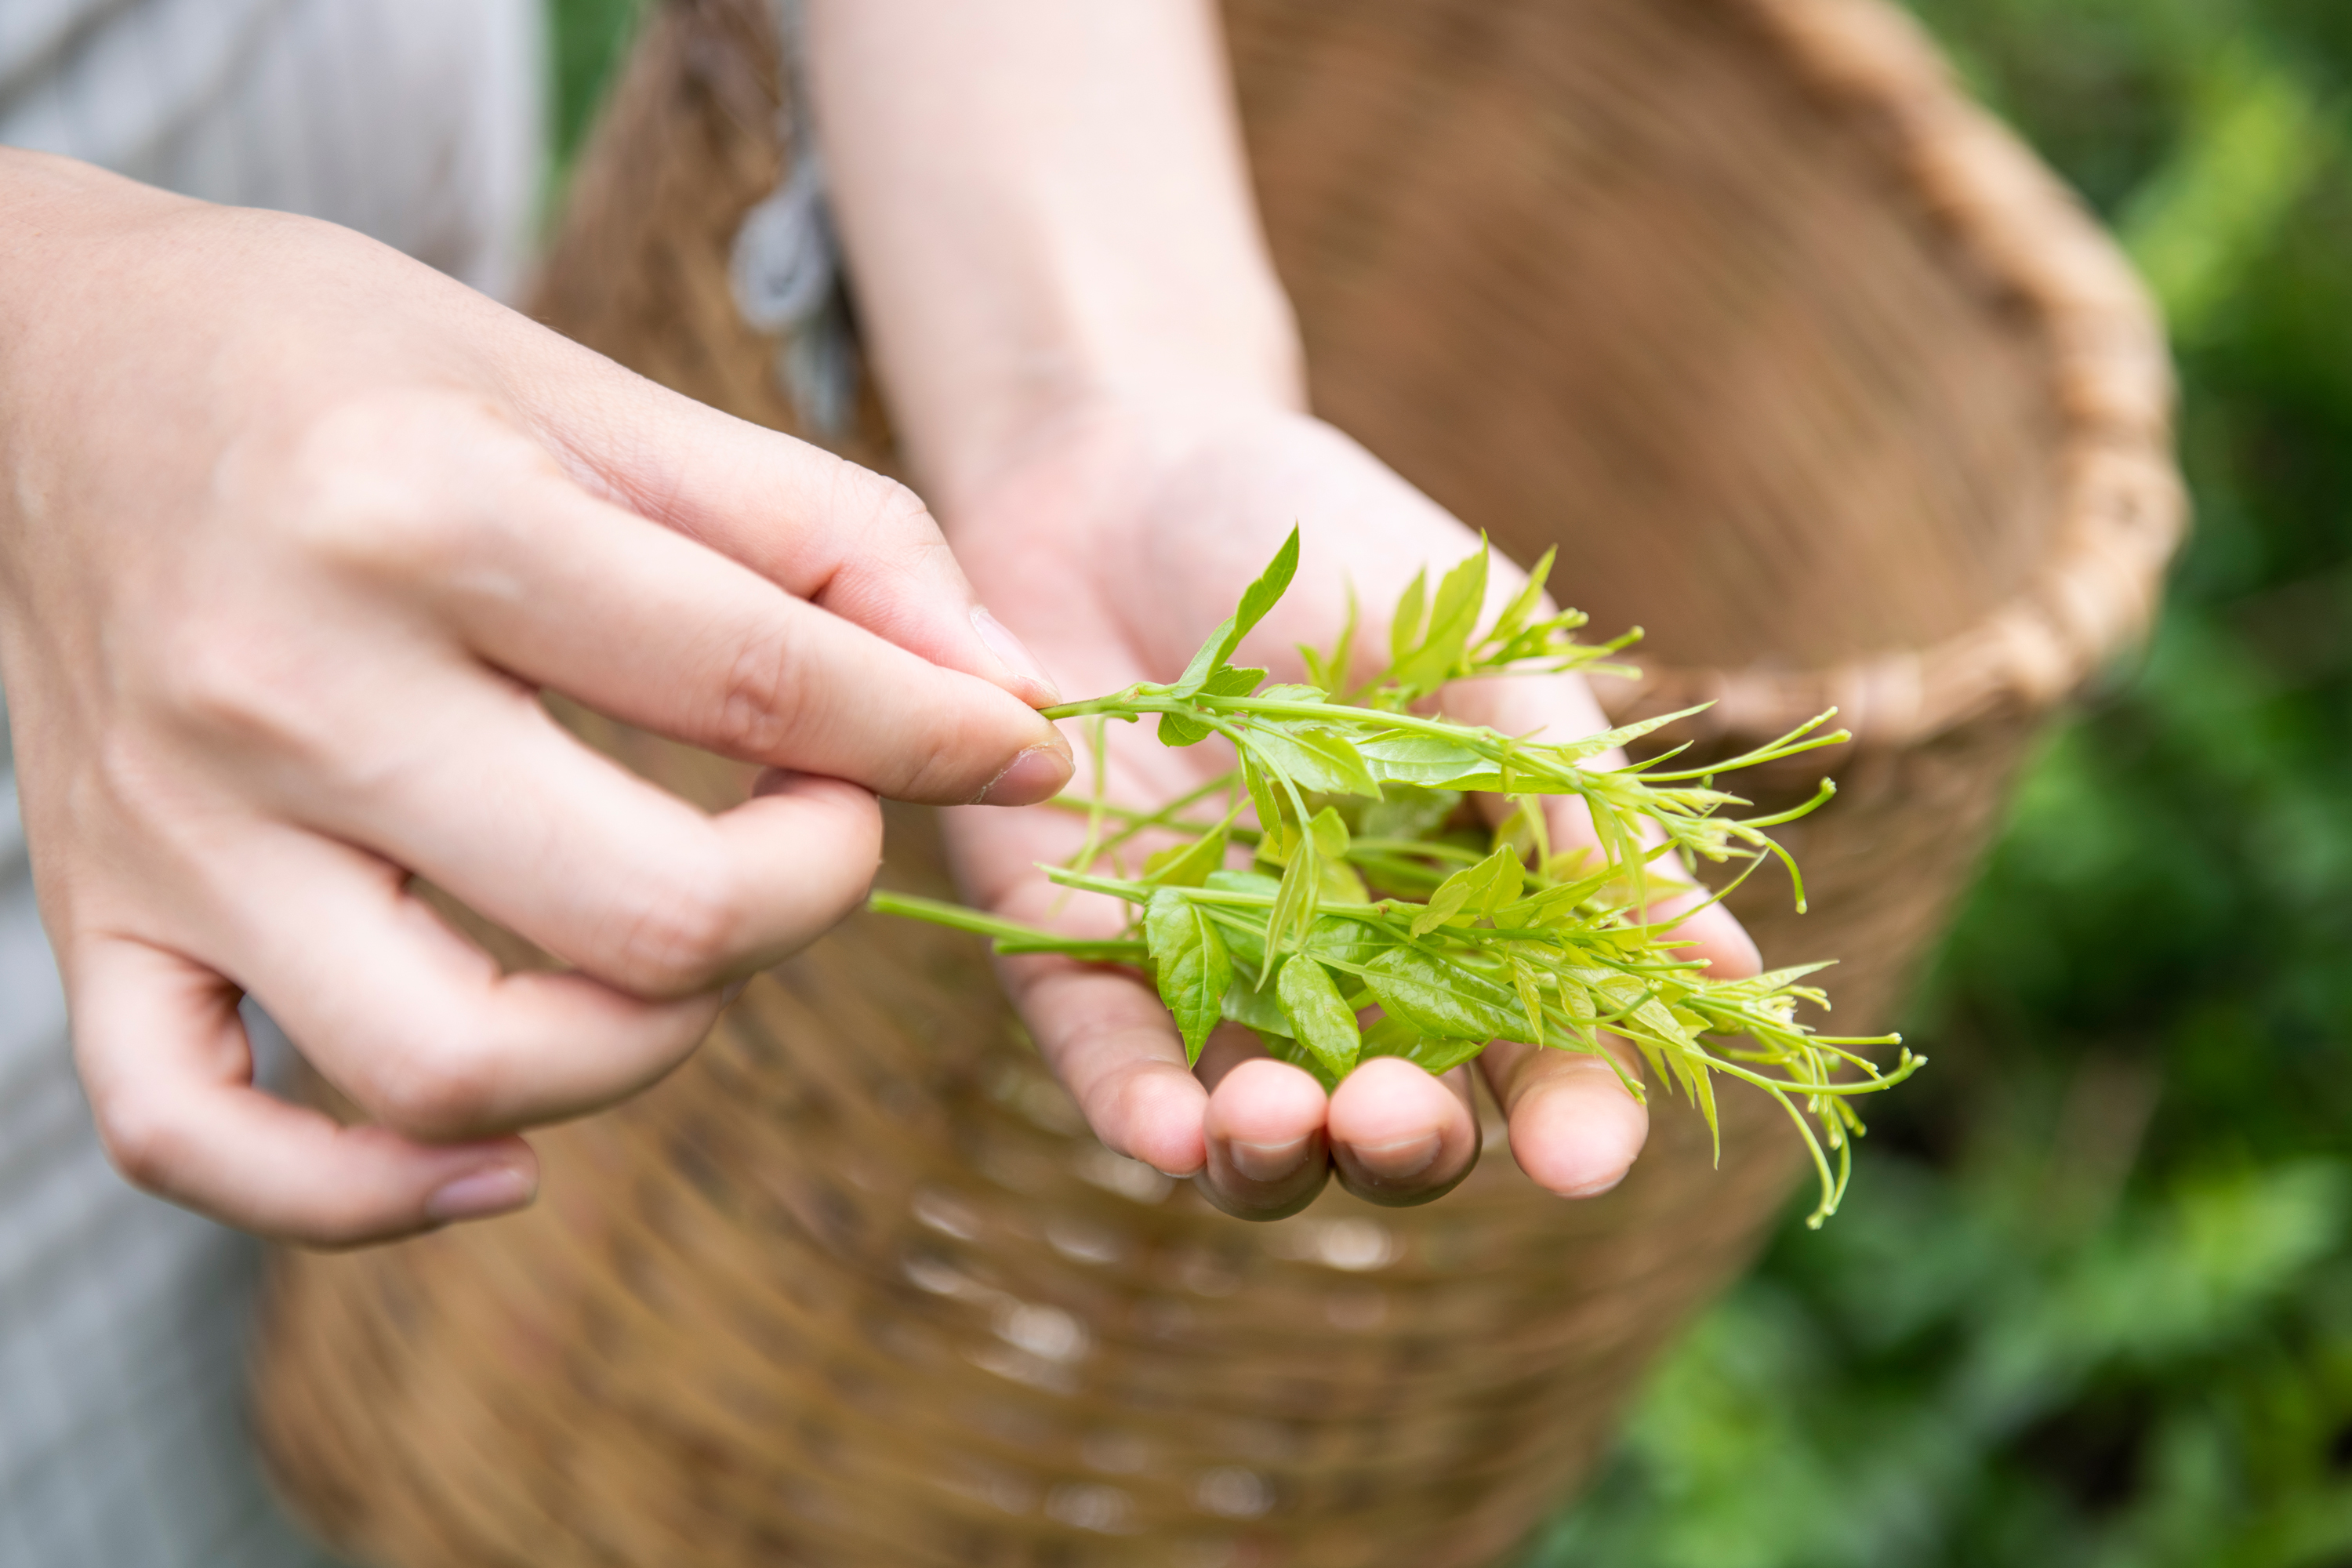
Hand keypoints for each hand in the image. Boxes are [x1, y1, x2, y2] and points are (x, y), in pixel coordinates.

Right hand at [0, 153, 1069, 1243]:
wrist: (53, 356)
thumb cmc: (352, 365)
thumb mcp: (596, 393)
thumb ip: (820, 529)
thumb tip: (1004, 678)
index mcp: (428, 517)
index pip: (760, 685)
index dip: (941, 736)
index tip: (1012, 745)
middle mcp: (288, 687)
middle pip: (639, 918)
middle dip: (807, 897)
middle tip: (826, 827)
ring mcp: (177, 830)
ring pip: (449, 1067)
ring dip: (641, 1053)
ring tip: (687, 956)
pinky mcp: (103, 917)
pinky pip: (198, 1139)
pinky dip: (362, 1194)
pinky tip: (503, 1153)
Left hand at [941, 401, 1759, 1218]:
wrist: (1124, 462)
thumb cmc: (1330, 545)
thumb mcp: (1475, 658)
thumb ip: (1577, 802)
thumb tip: (1735, 962)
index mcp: (1472, 905)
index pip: (1540, 1050)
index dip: (1571, 1114)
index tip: (1583, 1156)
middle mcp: (1347, 965)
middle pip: (1399, 1117)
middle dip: (1410, 1146)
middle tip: (1400, 1118)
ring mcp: (1206, 965)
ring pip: (1254, 1126)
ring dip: (1274, 1157)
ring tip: (1276, 1119)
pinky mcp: (1074, 945)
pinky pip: (1105, 1053)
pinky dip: (1138, 1107)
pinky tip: (1171, 1132)